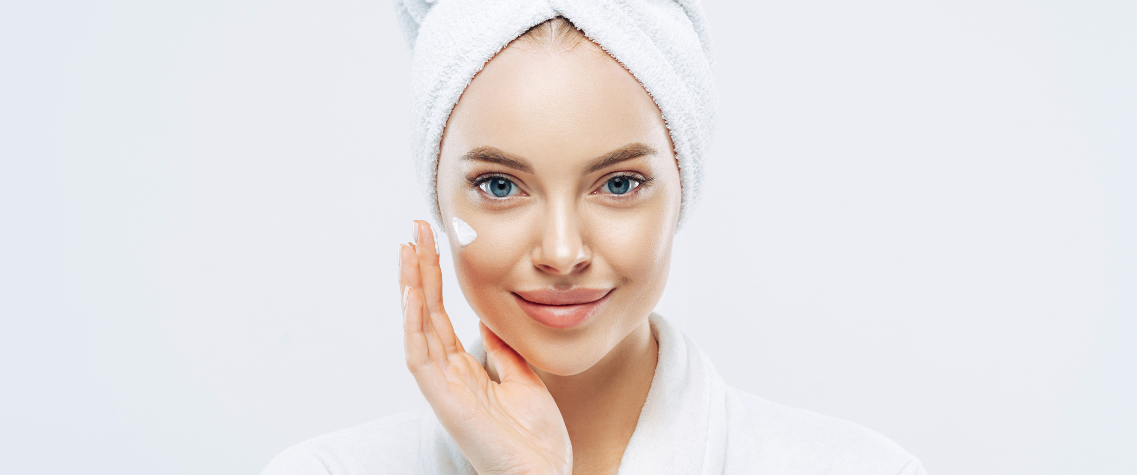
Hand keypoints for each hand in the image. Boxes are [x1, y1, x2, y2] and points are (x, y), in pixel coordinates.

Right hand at [399, 220, 571, 474]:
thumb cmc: (535, 439)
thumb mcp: (522, 379)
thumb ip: (502, 350)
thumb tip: (490, 319)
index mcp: (464, 370)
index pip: (440, 315)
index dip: (434, 278)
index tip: (432, 242)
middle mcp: (447, 374)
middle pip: (424, 313)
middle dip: (419, 270)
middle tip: (415, 229)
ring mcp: (443, 387)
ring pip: (416, 327)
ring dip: (411, 286)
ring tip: (408, 248)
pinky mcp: (444, 400)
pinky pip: (420, 356)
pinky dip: (413, 324)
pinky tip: (413, 294)